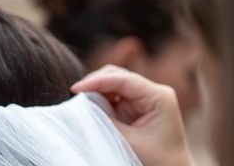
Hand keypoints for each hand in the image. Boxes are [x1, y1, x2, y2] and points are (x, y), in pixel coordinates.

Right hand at [72, 65, 193, 165]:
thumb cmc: (158, 161)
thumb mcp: (130, 142)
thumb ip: (106, 121)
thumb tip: (83, 104)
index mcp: (159, 96)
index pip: (124, 79)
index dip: (97, 81)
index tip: (76, 89)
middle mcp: (152, 92)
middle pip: (118, 76)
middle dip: (95, 83)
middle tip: (75, 94)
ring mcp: (144, 98)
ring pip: (113, 84)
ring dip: (96, 91)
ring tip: (80, 101)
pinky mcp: (136, 106)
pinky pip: (114, 96)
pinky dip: (100, 100)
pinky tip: (89, 106)